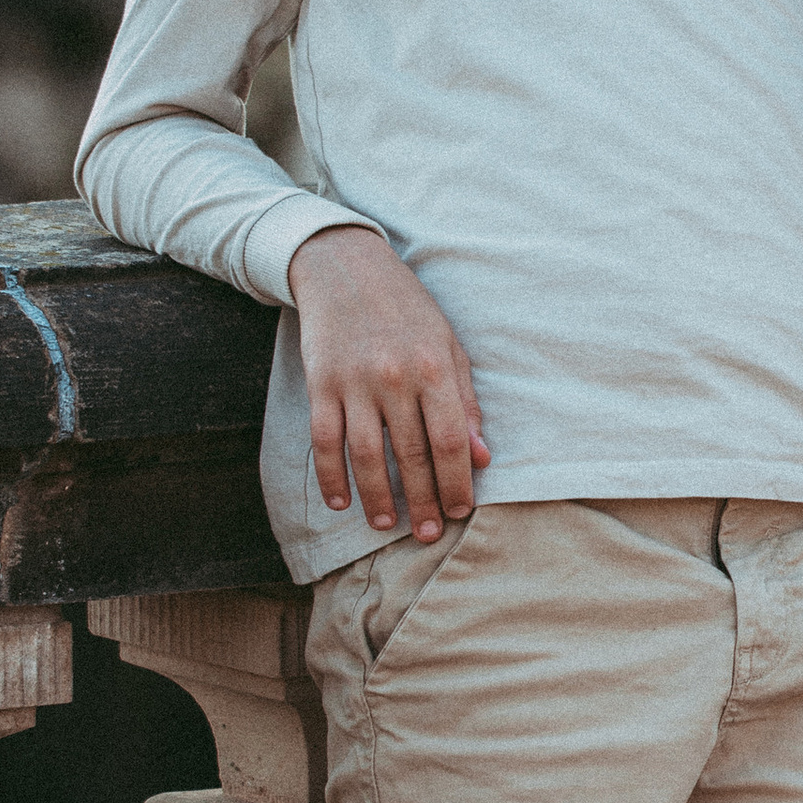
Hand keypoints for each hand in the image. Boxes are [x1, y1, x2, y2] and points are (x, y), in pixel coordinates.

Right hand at [287, 226, 490, 539]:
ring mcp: (354, 382)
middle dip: (423, 501)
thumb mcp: (448, 346)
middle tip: (429, 534)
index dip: (456, 482)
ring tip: (389, 523)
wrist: (345, 268)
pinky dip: (331, 476)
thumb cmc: (407, 310)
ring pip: (367, 456)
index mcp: (434, 368)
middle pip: (412, 455)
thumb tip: (482, 456)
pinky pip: (324, 441)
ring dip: (378, 497)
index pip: (451, 441)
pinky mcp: (320, 383)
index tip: (461, 509)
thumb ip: (465, 402)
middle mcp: (395, 378)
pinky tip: (341, 501)